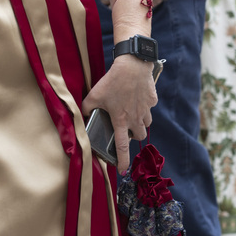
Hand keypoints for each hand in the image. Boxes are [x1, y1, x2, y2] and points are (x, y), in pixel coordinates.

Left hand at [81, 54, 156, 172]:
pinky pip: (149, 107)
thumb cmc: (113, 81)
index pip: (122, 146)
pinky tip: (136, 96)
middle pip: (139, 136)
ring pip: (146, 123)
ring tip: (131, 113)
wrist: (132, 65)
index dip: (122, 160)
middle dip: (133, 136)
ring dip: (140, 122)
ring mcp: (146, 109)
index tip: (123, 170)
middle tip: (126, 128)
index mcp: (121, 120)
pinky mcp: (152, 100)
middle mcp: (136, 118)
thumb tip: (83, 114)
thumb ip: (87, 107)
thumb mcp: (94, 95)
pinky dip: (144, 105)